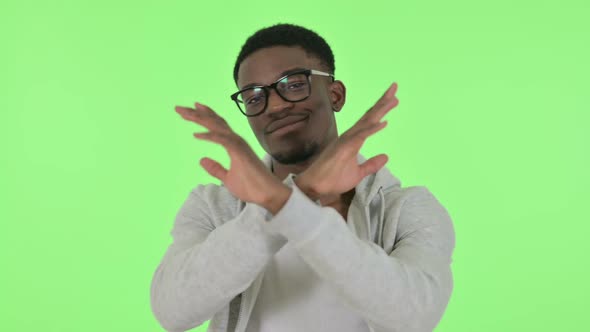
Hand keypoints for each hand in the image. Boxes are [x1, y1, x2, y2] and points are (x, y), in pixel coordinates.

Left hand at [175, 102, 288, 207]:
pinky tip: (196, 135)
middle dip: (197, 114)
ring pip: (217, 127)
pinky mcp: (241, 152)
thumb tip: (201, 160)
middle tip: (179, 108)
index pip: (217, 127)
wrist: (268, 195)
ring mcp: (239, 145)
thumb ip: (215, 169)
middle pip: (215, 122)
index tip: (192, 108)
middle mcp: (236, 141)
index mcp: (234, 146)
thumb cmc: (252, 187)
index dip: (205, 116)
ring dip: (200, 119)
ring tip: (185, 113)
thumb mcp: (227, 178)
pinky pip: (223, 140)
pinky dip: (210, 136)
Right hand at [295, 82, 398, 200]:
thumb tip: (386, 156)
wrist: (315, 188)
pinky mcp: (343, 148)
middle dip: (382, 102)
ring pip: (365, 122)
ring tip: (393, 100)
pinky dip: (371, 129)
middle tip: (395, 88)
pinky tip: (382, 122)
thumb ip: (371, 165)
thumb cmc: (333, 179)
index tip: (394, 99)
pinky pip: (359, 137)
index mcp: (353, 140)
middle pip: (369, 116)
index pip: (369, 121)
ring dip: (379, 111)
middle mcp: (350, 136)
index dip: (381, 110)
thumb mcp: (358, 173)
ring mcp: (346, 141)